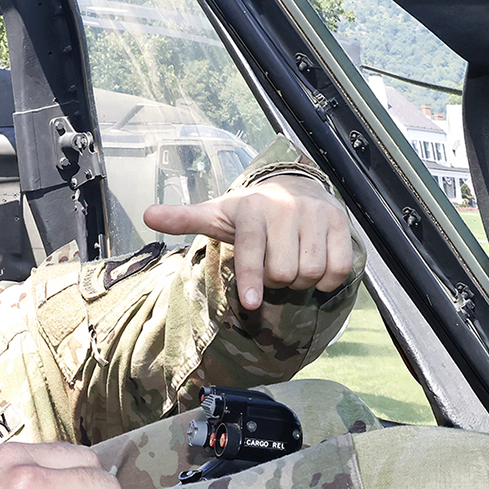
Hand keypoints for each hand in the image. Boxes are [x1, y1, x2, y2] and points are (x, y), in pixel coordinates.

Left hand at [144, 174, 353, 308]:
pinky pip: (338, 267)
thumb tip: (147, 214)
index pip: (252, 250)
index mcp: (252, 209)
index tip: (252, 304)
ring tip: (292, 265)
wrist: (295, 184)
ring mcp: (317, 214)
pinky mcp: (341, 222)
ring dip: (301, 281)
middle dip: (276, 280)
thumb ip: (185, 218)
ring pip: (311, 271)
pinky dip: (327, 280)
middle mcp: (286, 207)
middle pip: (283, 271)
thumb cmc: (252, 211)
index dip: (252, 279)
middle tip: (271, 267)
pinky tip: (315, 269)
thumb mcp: (218, 214)